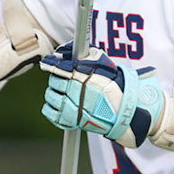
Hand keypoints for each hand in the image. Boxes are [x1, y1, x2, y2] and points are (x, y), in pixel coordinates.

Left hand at [39, 46, 164, 147]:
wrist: (125, 109)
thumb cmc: (115, 85)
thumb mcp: (102, 64)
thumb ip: (84, 56)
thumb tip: (64, 52)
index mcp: (82, 75)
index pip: (59, 67)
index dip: (52, 64)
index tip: (48, 63)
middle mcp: (75, 91)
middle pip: (54, 81)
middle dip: (57, 79)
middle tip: (63, 81)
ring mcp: (72, 107)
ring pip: (50, 96)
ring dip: (54, 93)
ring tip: (63, 93)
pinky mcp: (71, 120)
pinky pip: (49, 112)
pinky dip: (51, 108)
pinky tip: (59, 105)